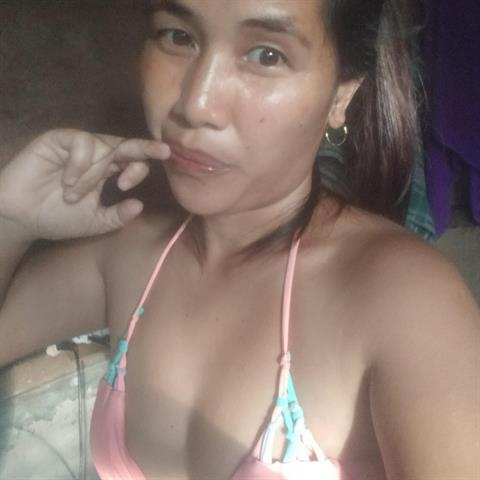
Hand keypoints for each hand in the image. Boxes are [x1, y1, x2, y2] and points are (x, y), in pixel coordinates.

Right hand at [0, 129, 170, 239]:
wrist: (22, 217)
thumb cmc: (58, 218)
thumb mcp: (95, 221)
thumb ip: (117, 216)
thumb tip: (140, 205)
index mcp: (109, 171)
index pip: (133, 162)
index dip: (138, 169)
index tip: (126, 186)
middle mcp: (97, 156)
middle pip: (127, 146)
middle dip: (145, 149)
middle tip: (163, 150)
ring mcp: (78, 146)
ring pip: (102, 148)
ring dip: (92, 175)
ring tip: (72, 193)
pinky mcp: (58, 140)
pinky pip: (81, 142)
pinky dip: (79, 163)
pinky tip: (67, 180)